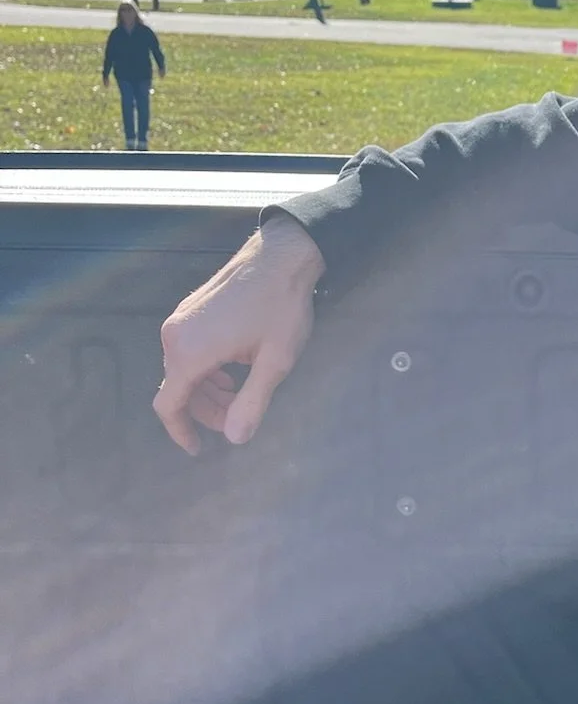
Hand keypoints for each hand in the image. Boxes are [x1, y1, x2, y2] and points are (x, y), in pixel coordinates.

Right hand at [154, 213, 324, 453]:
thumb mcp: (275, 362)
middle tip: (236, 419)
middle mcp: (174, 336)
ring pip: (183, 369)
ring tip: (239, 396)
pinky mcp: (190, 309)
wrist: (282, 254)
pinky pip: (188, 349)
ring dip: (207, 390)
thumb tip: (235, 439)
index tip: (199, 449)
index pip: (168, 405)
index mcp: (189, 352)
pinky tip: (233, 370)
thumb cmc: (282, 307)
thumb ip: (253, 403)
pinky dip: (206, 368)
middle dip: (204, 410)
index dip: (180, 432)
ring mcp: (180, 319)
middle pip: (177, 388)